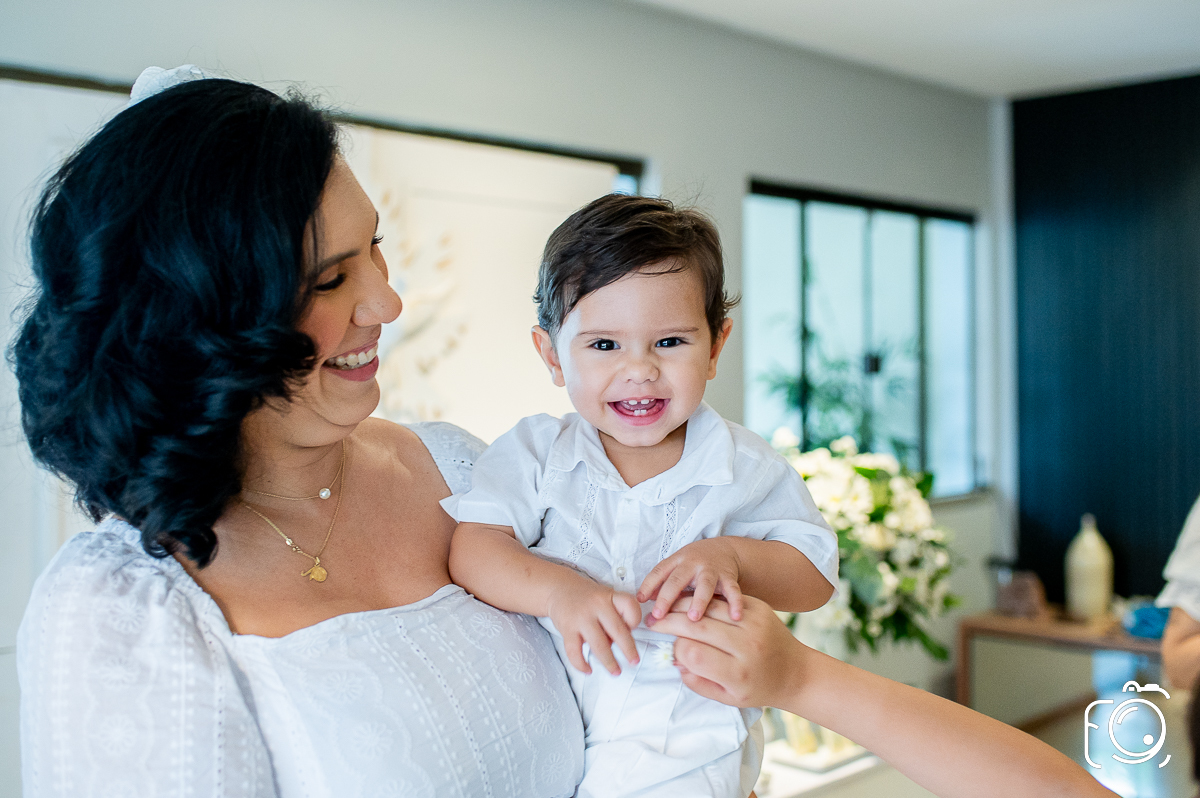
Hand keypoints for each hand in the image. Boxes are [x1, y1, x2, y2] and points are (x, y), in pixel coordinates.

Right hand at [546, 577, 641, 675]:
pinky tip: (588, 670)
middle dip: (628, 649)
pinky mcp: (567, 628)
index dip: (634, 620)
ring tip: (616, 671)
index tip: (632, 629)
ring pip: (598, 644)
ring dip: (609, 661)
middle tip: (634, 662)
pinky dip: (581, 664)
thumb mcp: (606, 597)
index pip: (630, 606)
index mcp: (610, 597)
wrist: (559, 589)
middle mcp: (597, 605)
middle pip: (617, 630)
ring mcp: (581, 617)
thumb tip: (617, 644)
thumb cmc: (588, 597)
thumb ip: (615, 617)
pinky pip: (574, 651)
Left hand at [638, 538, 744, 622]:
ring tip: (693, 618)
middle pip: (678, 579)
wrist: (724, 549)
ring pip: (705, 585)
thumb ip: (661, 582)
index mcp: (677, 561)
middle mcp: (692, 564)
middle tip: (659, 615)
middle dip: (668, 597)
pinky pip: (732, 590)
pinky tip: (735, 616)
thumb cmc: (694, 562)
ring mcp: (711, 570)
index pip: (659, 572)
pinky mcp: (728, 577)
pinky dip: (735, 603)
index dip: (648, 585)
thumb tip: (644, 600)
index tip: (640, 601)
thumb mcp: (676, 566)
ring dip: (699, 601)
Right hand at [648, 594, 808, 707]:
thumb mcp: (727, 698)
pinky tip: (689, 603)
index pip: (694, 654)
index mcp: (738, 673)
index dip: (676, 650)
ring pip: (708, 606)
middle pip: (697, 626)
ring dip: (682, 605)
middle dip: (669, 621)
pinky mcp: (759, 607)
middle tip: (652, 622)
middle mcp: (747, 645)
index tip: (672, 651)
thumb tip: (675, 660)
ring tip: (665, 607)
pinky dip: (703, 599)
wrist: (795, 671)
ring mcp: (755, 622)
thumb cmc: (757, 688)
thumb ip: (697, 681)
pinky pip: (723, 598)